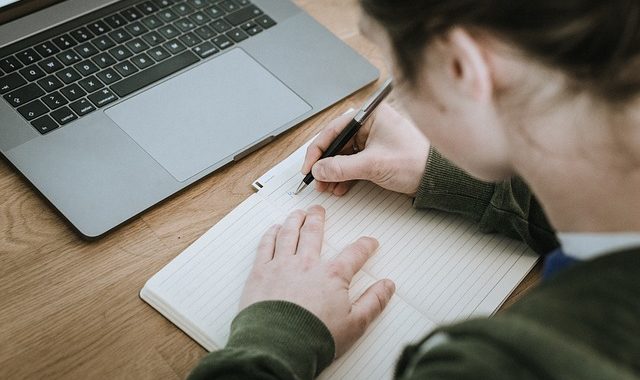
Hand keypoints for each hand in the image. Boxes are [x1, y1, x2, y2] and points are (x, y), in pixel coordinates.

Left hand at [239, 205, 394, 356]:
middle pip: (313, 233)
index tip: (369, 242)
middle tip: (318, 210)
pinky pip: (266, 245)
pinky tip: (274, 229)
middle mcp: (306, 264)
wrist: (278, 346)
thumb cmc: (314, 338)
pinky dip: (270, 234)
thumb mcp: (354, 324)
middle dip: (318, 219)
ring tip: (297, 213)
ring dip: (294, 220)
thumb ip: (373, 302)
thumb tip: (387, 286)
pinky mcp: (260, 273)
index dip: (364, 246)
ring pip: (289, 233)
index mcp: (332, 275)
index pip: (353, 254)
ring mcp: (281, 265)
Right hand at [302, 103, 429, 196]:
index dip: (318, 150)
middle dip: (325, 164)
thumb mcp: (373, 165)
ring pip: (343, 155)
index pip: (333, 130)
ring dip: (333, 172)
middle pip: (337, 143)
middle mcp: (370, 124)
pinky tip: (339, 187)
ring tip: (327, 186)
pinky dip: (345, 175)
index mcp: (370, 115)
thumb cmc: (415, 161)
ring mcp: (373, 139)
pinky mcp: (376, 154)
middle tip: (316, 180)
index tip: (309, 167)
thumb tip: (319, 169)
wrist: (437, 177)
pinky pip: (353, 163)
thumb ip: (342, 167)